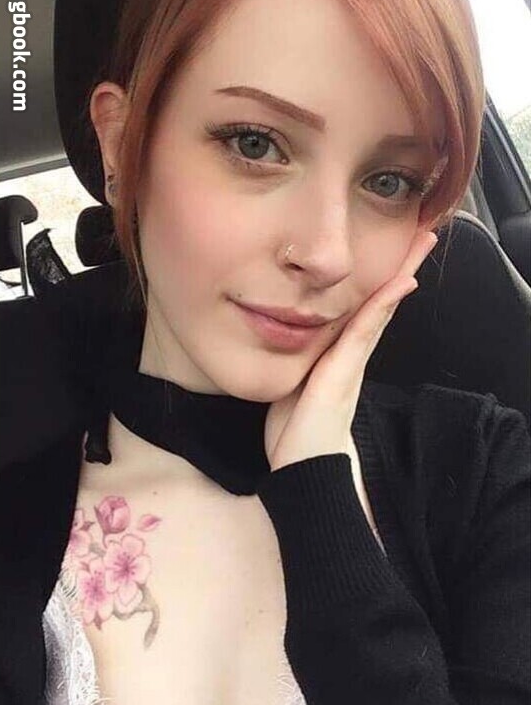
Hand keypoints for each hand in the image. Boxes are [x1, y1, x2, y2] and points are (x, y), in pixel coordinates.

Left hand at [264, 227, 438, 471]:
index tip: (394, 252)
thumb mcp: (293, 386)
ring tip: (423, 243)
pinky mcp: (347, 371)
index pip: (362, 307)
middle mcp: (351, 353)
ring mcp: (353, 361)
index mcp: (337, 354)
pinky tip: (400, 282)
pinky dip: (384, 304)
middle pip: (380, 301)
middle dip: (401, 267)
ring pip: (380, 307)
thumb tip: (280, 340)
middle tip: (424, 235)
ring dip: (402, 273)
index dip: (379, 280)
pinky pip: (367, 330)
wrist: (305, 469)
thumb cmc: (296, 431)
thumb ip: (294, 363)